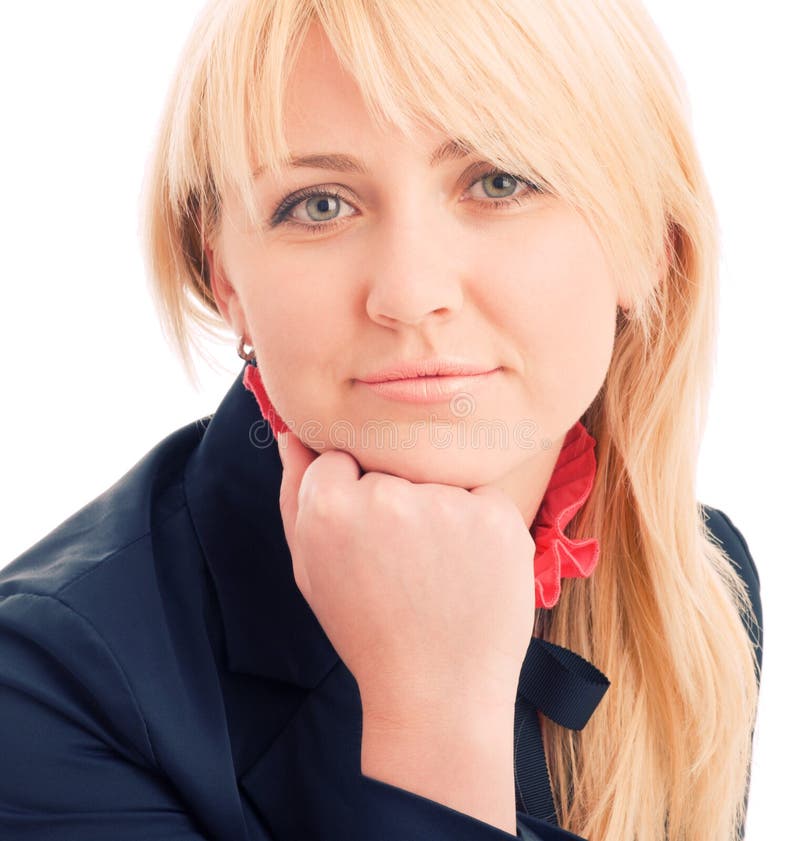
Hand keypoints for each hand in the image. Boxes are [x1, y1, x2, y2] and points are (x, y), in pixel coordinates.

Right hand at [276, 428, 535, 723]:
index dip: (352, 496)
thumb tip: (293, 436)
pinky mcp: (496, 517)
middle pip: (389, 464)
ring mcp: (445, 505)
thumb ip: (295, 494)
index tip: (365, 538)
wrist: (438, 691)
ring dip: (437, 510)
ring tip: (436, 571)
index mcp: (329, 508)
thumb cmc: (368, 629)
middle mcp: (386, 497)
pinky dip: (478, 523)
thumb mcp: (310, 568)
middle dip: (394, 499)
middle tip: (402, 562)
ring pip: (436, 477)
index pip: (340, 456)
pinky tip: (468, 569)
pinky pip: (482, 494)